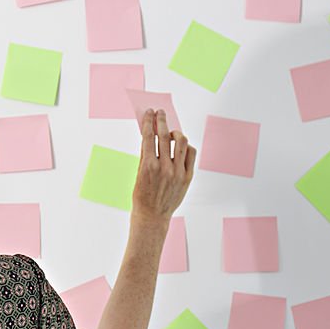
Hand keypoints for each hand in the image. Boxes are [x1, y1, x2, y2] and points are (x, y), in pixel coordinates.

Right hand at [131, 109, 194, 225]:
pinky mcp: (188, 177)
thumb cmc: (142, 195)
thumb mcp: (139, 174)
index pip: (148, 137)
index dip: (148, 122)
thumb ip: (145, 155)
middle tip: (160, 113)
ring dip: (175, 133)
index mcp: (148, 166)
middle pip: (164, 136)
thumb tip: (149, 135)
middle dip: (161, 121)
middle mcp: (164, 168)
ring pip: (181, 142)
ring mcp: (177, 172)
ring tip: (171, 133)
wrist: (152, 215)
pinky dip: (186, 147)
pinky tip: (180, 146)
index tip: (149, 113)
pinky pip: (190, 154)